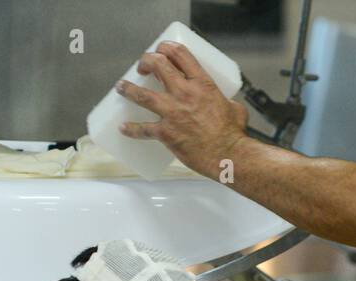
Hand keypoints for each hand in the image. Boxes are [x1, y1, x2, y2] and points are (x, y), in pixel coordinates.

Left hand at [115, 41, 249, 178]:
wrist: (228, 156)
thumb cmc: (234, 134)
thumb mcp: (234, 108)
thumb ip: (226, 101)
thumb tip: (226, 104)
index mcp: (202, 83)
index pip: (179, 53)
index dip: (165, 47)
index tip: (160, 51)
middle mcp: (184, 93)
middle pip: (158, 65)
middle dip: (146, 61)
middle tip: (142, 67)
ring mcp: (172, 112)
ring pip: (142, 94)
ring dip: (128, 89)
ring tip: (121, 87)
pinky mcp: (166, 133)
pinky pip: (143, 129)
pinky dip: (131, 129)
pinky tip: (123, 128)